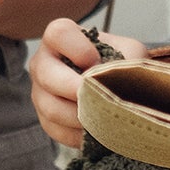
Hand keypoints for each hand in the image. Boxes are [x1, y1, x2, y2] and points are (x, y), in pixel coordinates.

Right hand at [30, 17, 144, 145]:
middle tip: (100, 99)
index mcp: (60, 36)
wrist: (116, 83)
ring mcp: (39, 91)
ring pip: (51, 108)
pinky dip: (78, 135)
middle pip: (47, 76)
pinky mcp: (44, 118)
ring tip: (103, 119)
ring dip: (80, 117)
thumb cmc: (119, 60)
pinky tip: (96, 133)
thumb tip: (116, 82)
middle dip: (76, 90)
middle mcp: (43, 62)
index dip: (80, 50)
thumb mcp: (130, 52)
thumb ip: (128, 58)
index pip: (59, 34)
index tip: (98, 63)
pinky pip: (55, 130)